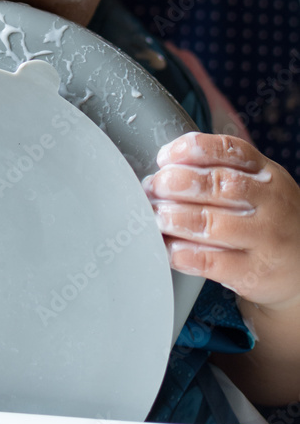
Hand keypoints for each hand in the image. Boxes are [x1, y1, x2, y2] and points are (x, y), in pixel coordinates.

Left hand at [142, 131, 299, 309]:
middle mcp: (270, 203)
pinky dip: (181, 253)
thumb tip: (166, 166)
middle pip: (217, 185)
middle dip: (176, 183)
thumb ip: (221, 170)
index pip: (230, 150)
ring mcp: (264, 239)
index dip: (191, 150)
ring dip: (174, 217)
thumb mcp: (259, 185)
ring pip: (210, 223)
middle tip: (153, 187)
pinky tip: (167, 247)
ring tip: (155, 216)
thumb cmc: (269, 219)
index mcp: (267, 173)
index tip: (165, 157)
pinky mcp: (253, 273)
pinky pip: (210, 262)